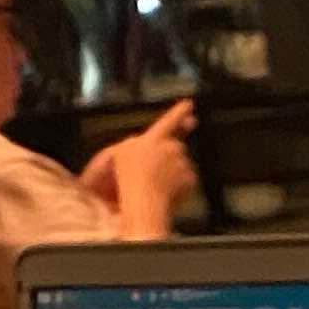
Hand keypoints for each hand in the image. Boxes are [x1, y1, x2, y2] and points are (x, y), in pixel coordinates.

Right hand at [105, 96, 197, 239]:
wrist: (143, 204)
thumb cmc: (127, 180)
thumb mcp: (118, 154)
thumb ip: (132, 144)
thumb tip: (138, 140)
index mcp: (151, 139)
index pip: (168, 121)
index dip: (178, 112)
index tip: (189, 104)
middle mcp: (170, 148)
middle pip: (175, 145)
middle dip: (170, 154)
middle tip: (158, 168)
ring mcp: (182, 164)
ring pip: (181, 164)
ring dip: (173, 171)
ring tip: (158, 185)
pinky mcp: (190, 180)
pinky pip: (187, 180)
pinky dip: (180, 185)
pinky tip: (167, 192)